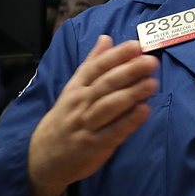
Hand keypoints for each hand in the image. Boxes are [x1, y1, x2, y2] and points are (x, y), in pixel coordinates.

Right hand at [27, 35, 158, 195]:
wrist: (42, 157)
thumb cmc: (65, 118)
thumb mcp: (72, 89)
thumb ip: (91, 64)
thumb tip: (106, 37)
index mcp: (76, 88)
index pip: (96, 67)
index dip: (116, 56)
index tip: (136, 45)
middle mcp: (80, 104)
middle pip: (105, 84)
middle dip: (129, 71)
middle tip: (151, 61)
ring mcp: (86, 125)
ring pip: (109, 106)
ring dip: (131, 94)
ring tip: (152, 83)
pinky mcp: (94, 146)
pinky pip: (113, 132)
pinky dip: (129, 121)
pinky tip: (144, 111)